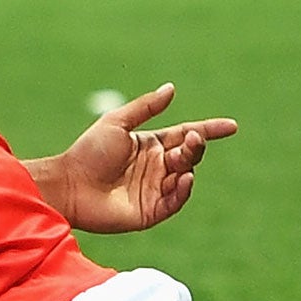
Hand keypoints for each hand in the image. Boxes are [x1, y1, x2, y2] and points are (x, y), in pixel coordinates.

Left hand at [47, 83, 236, 233]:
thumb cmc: (88, 152)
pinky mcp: (151, 212)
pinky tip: (183, 178)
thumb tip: (171, 88)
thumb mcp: (117, 123)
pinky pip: (175, 201)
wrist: (69, 185)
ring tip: (183, 158)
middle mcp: (157, 167)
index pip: (187, 135)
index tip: (231, 126)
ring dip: (189, 166)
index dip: (209, 131)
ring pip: (185, 177)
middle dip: (195, 146)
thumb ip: (146, 108)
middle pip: (188, 155)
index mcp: (151, 145)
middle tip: (191, 140)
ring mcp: (155, 190)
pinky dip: (183, 190)